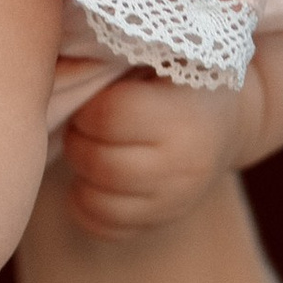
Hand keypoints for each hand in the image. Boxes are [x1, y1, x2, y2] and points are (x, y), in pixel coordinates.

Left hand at [59, 69, 266, 237]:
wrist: (228, 122)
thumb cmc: (181, 78)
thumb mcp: (164, 55)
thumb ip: (117, 59)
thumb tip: (54, 71)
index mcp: (183, 116)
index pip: (109, 118)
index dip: (88, 109)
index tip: (94, 101)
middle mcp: (184, 166)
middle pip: (98, 163)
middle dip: (78, 141)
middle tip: (84, 126)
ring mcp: (174, 201)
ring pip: (97, 202)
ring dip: (80, 174)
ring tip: (92, 150)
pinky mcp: (161, 222)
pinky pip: (105, 228)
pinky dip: (87, 206)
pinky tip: (96, 180)